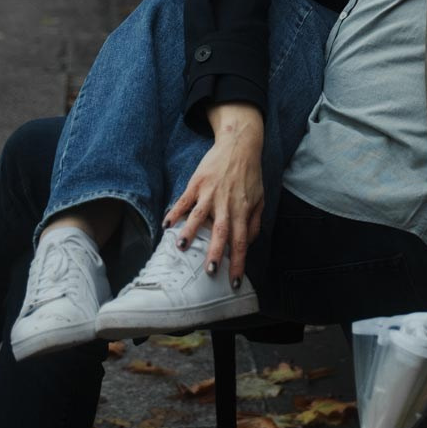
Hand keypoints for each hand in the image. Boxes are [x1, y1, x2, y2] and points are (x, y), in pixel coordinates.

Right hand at [164, 103, 263, 286]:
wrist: (239, 145)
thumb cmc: (250, 175)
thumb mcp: (260, 199)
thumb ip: (255, 222)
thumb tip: (248, 243)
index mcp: (243, 211)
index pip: (241, 242)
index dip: (238, 263)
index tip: (234, 282)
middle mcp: (227, 204)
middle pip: (222, 232)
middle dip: (216, 253)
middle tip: (209, 272)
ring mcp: (210, 193)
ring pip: (200, 216)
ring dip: (190, 232)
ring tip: (180, 247)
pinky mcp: (197, 183)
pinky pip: (185, 200)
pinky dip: (175, 211)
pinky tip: (166, 223)